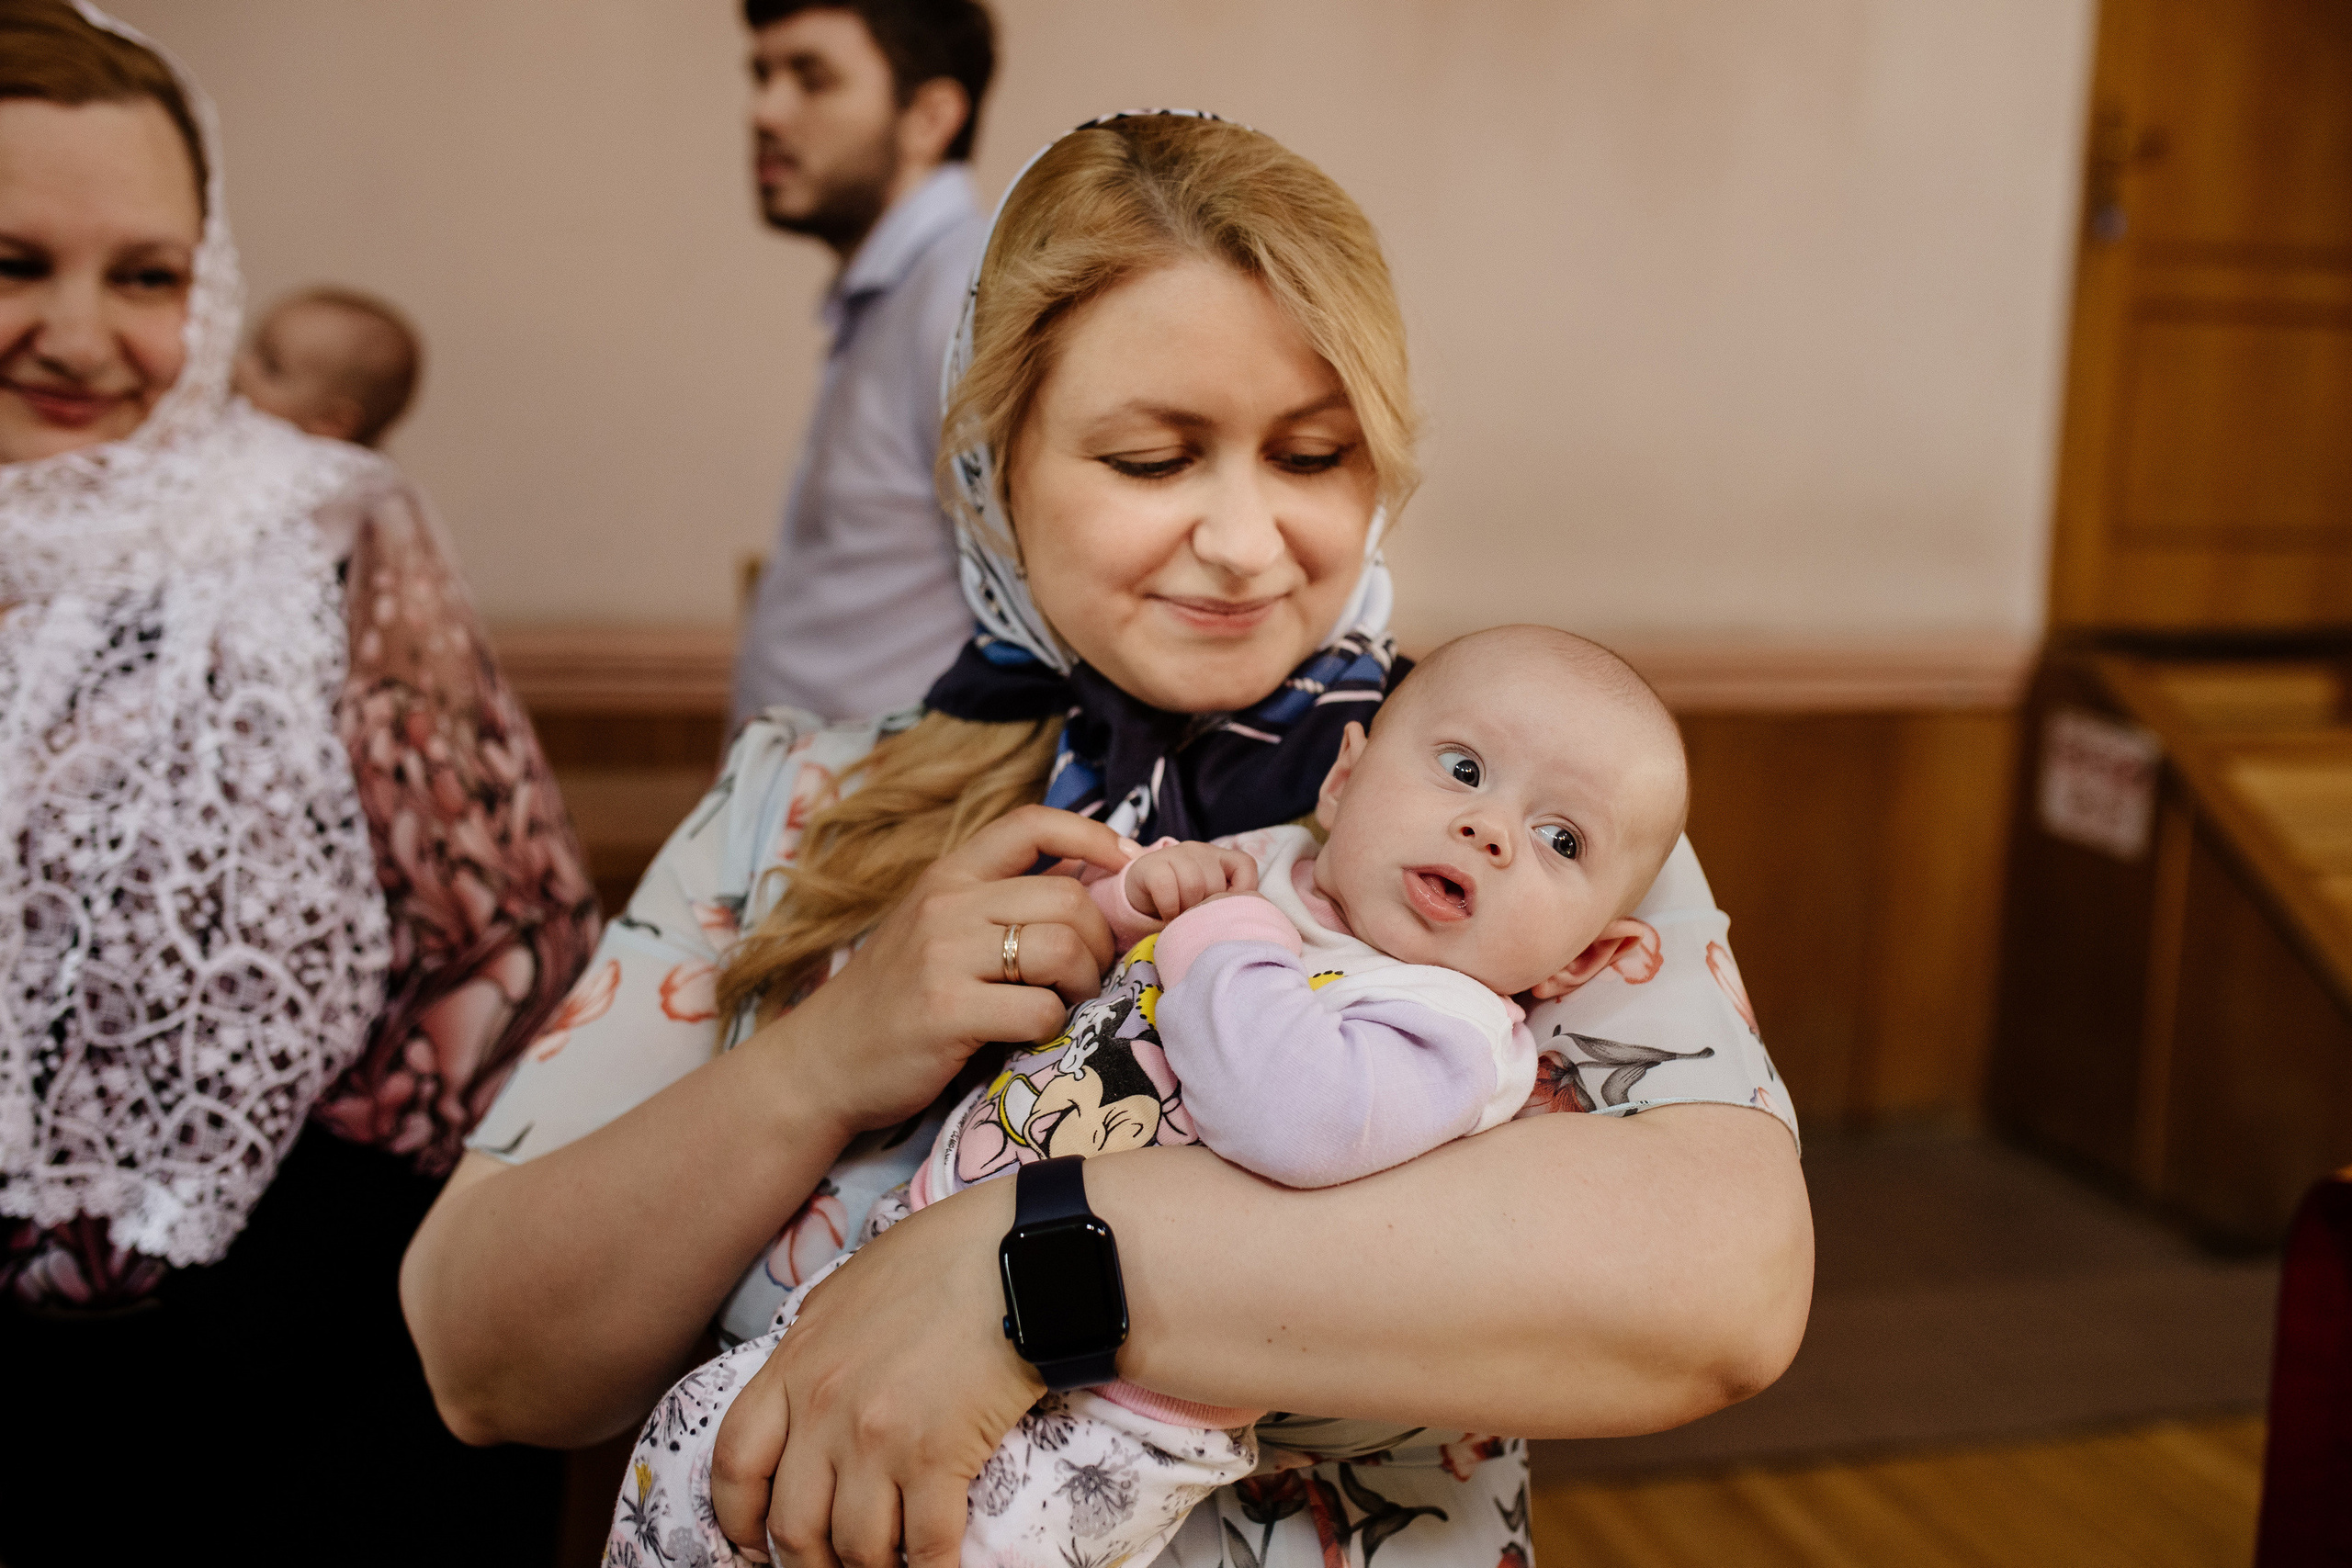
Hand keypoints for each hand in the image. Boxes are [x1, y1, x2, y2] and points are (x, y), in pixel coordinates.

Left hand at [712, 1178, 1039, 1567]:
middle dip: (809, 1564)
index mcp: (795, 1365)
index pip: (735, 1463)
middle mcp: (823, 1409)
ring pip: (856, 1549)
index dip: (739, 1520)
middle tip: (832, 1566)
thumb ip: (816, 1345)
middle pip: (791, 1526)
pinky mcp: (937, 1457)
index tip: (755, 1544)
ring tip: (890, 1567)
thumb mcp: (850, 1291)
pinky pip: (924, 1548)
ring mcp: (877, 1438)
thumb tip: (803, 1383)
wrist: (1015, 1253)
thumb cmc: (941, 1258)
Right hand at [753, 805, 1132, 1137]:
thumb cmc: (897, 996)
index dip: (1092, 836)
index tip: (1125, 865)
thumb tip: (1093, 876)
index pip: (1030, 823)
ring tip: (1064, 1001)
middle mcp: (946, 904)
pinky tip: (1030, 1034)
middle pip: (1068, 897)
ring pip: (1061, 949)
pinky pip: (1039, 1009)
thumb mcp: (940, 928)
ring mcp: (943, 956)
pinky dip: (1052, 1026)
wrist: (824, 1061)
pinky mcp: (945, 1011)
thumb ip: (1003, 900)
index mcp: (949, 874)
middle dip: (1098, 938)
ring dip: (1082, 982)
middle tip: (1087, 972)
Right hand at [1124, 841, 1258, 922]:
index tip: (1227, 911)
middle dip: (1206, 908)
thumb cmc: (1182, 903)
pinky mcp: (1150, 865)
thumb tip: (1244, 920)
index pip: (1245, 865)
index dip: (1243, 890)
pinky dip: (1169, 908)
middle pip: (1216, 881)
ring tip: (1182, 919)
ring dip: (1187, 909)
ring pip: (1193, 884)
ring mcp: (1174, 853)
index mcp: (1220, 857)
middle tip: (1197, 920)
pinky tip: (1167, 916)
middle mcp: (1199, 850)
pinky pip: (1166, 887)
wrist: (1140, 897)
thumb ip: (1226, 903)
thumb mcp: (1208, 900)